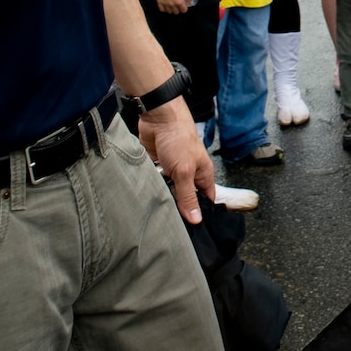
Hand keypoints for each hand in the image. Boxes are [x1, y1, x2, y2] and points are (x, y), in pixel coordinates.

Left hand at [138, 103, 214, 223]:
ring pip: (169, 192)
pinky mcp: (157, 167)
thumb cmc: (179, 139)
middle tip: (170, 225)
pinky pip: (156, 183)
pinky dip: (151, 187)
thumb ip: (188, 197)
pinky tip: (145, 197)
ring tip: (156, 213)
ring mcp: (172, 171)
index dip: (200, 213)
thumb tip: (196, 220)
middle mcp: (189, 174)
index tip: (192, 231)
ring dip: (163, 197)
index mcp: (202, 175)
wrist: (158, 119)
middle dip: (178, 208)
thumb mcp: (185, 172)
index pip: (205, 200)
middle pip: (185, 198)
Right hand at [150, 0, 191, 14]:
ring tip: (173, 4)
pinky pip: (162, 10)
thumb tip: (191, 3)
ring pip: (169, 12)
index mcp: (179, 2)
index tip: (184, 4)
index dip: (185, 8)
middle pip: (176, 12)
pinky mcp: (159, 2)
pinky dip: (165, 9)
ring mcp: (165, 4)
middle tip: (178, 4)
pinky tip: (166, 5)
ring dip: (172, 9)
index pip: (184, 10)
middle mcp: (172, 5)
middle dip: (179, 9)